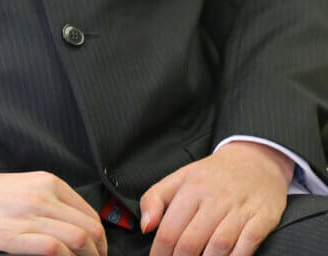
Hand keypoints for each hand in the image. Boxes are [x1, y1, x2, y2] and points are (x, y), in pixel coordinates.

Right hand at [0, 163, 107, 255]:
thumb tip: (75, 231)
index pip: (90, 213)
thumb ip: (49, 203)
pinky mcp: (13, 235)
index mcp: (48, 183)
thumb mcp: (23, 188)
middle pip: (90, 228)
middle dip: (99, 253)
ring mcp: (29, 215)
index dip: (100, 239)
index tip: (98, 253)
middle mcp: (43, 196)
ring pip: (79, 239)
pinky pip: (54, 248)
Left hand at [140, 140, 293, 255]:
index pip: (169, 229)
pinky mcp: (261, 219)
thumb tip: (145, 227)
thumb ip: (155, 198)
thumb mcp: (180, 177)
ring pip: (218, 248)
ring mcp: (239, 209)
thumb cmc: (213, 175)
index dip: (160, 253)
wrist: (255, 160)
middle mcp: (214, 197)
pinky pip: (246, 247)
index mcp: (191, 187)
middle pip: (191, 242)